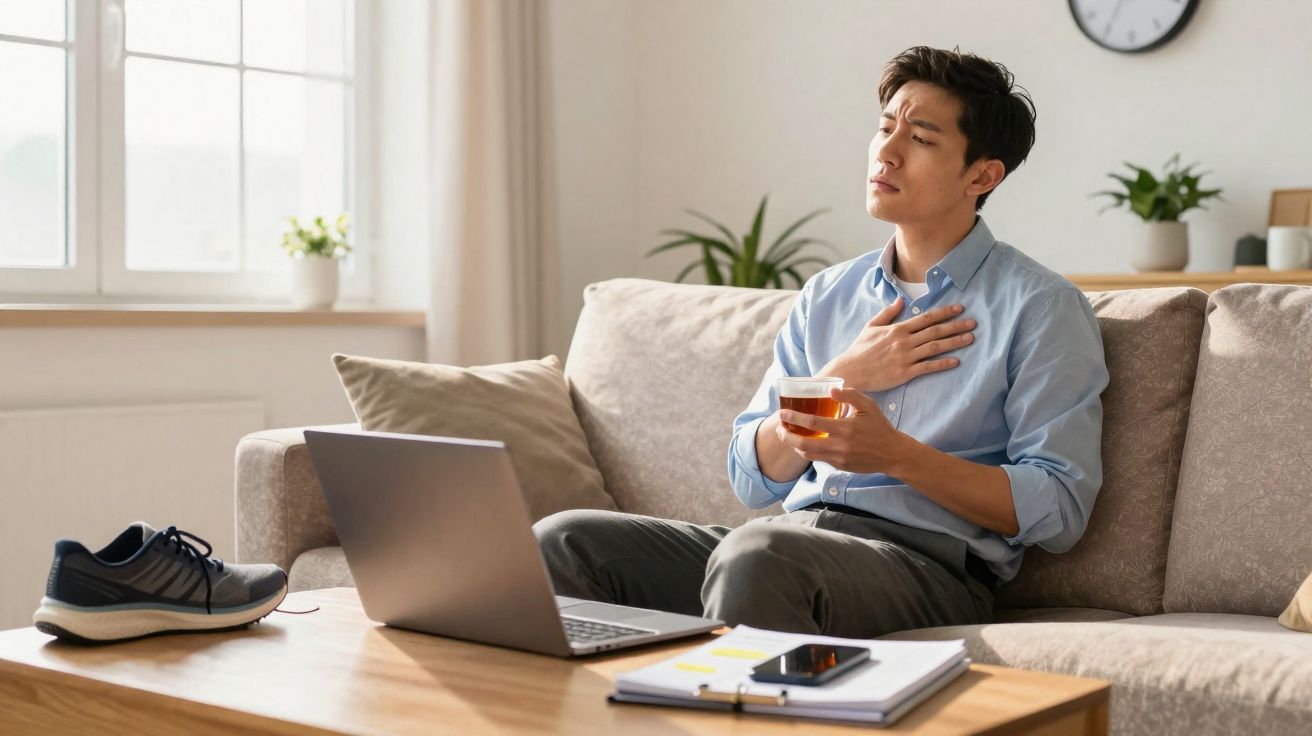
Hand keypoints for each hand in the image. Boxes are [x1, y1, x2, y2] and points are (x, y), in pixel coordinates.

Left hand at [775, 387, 909, 474]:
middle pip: (804, 444)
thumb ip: (849, 395)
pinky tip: (803, 443)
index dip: (794, 418)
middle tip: (779, 428)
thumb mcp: (868, 406)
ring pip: (808, 454)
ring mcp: (838, 458)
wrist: (892, 453)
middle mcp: (839, 445)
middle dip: (787, 436)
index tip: (782, 413)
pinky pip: (818, 459)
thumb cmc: (879, 426)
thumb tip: (830, 389)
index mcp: (844, 428)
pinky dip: (808, 451)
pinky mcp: (839, 466)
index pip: (812, 423)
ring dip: (794, 446)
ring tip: (787, 436)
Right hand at [821, 297, 974, 391]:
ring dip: (954, 342)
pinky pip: (927, 367)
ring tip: (970, 338)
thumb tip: (899, 301)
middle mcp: (904, 341)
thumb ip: (887, 313)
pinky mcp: (905, 373)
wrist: (850, 370)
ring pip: (935, 347)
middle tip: (973, 322)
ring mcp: (906, 357)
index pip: (926, 318)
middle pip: (935, 331)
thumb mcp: (871, 326)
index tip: (959, 308)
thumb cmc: (860, 349)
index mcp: (898, 328)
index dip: (944, 312)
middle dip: (956, 325)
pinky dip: (942, 363)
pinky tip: (955, 361)